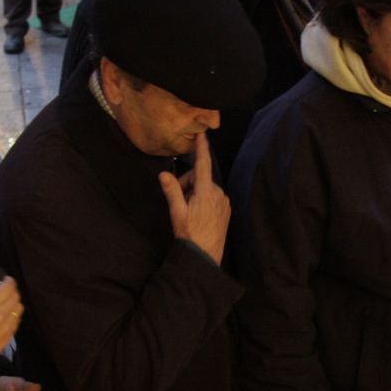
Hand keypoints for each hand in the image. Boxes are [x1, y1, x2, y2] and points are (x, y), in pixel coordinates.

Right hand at [158, 132, 229, 264]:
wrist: (205, 256)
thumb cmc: (190, 235)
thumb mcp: (177, 213)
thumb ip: (172, 191)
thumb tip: (164, 174)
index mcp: (206, 192)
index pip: (203, 164)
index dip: (202, 148)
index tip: (202, 134)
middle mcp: (218, 193)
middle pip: (199, 178)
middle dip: (187, 185)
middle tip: (179, 203)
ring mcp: (224, 201)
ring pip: (205, 188)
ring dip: (195, 194)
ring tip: (189, 212)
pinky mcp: (226, 209)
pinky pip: (213, 197)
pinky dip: (203, 201)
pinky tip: (198, 215)